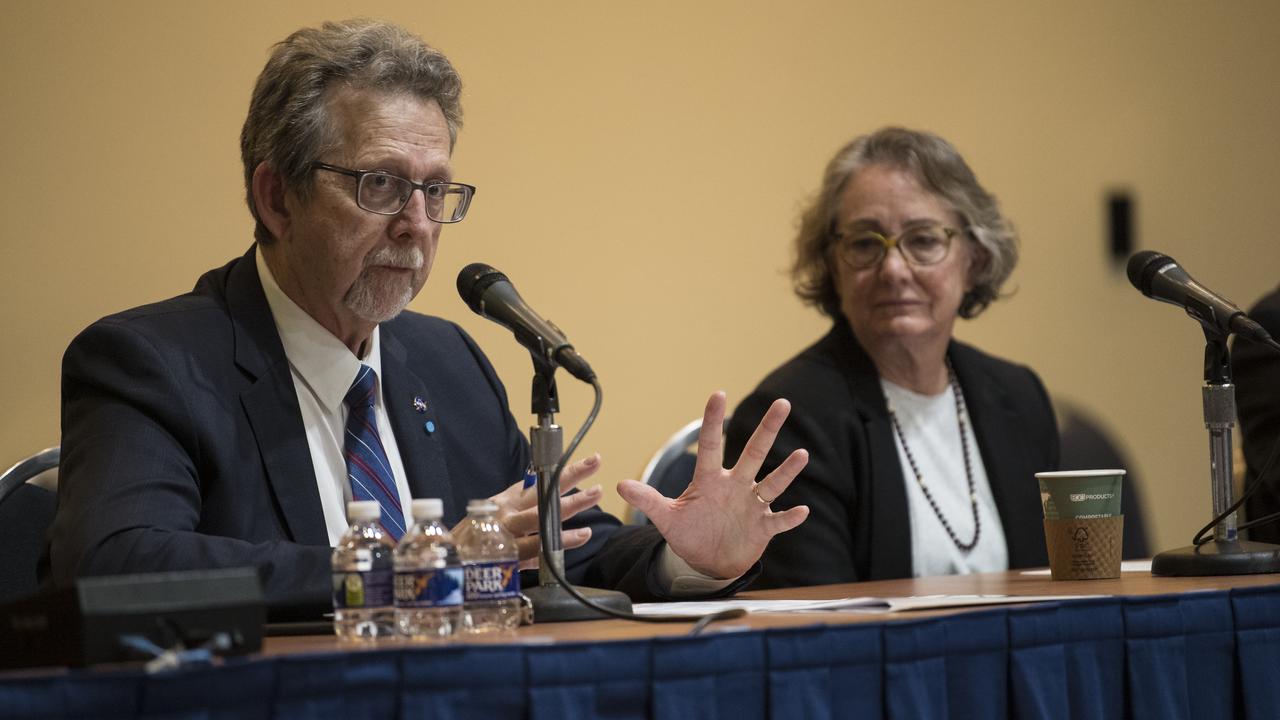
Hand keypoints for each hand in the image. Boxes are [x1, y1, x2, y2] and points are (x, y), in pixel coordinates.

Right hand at [471, 453, 604, 569]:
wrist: (449, 556)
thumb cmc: (477, 531)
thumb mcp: (497, 509)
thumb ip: (523, 500)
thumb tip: (549, 484)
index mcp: (509, 499)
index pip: (544, 481)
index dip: (569, 471)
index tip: (593, 461)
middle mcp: (509, 514)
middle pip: (545, 499)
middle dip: (574, 493)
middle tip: (598, 488)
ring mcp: (509, 535)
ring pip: (543, 525)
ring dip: (568, 519)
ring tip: (591, 517)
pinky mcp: (509, 557)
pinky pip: (538, 551)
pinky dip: (559, 545)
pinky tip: (579, 538)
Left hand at [617, 391, 808, 578]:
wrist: (708, 562)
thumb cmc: (690, 533)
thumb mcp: (667, 518)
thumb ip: (648, 500)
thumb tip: (619, 485)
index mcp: (709, 480)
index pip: (711, 445)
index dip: (712, 421)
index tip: (718, 394)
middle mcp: (735, 486)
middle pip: (753, 453)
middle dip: (767, 429)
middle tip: (782, 403)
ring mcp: (751, 505)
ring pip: (772, 483)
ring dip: (786, 471)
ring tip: (802, 455)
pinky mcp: (762, 527)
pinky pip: (778, 520)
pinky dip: (790, 517)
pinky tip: (802, 510)